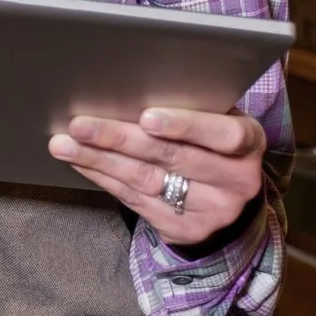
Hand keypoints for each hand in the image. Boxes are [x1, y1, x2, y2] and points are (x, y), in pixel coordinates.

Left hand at [48, 107, 265, 246]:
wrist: (232, 202)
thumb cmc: (215, 144)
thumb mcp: (219, 121)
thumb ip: (193, 106)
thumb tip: (132, 84)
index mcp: (249, 143)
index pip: (223, 134)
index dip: (186, 125)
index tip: (147, 117)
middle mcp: (236, 181)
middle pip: (172, 158)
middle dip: (120, 139)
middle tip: (81, 125)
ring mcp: (211, 211)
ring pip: (147, 181)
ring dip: (100, 161)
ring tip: (65, 144)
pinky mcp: (184, 230)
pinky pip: (136, 201)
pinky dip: (104, 179)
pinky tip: (82, 163)